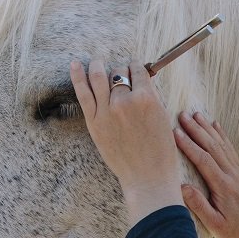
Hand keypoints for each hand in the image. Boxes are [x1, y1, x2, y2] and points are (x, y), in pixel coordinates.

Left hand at [70, 59, 182, 221]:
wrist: (147, 177)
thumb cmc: (160, 151)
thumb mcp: (163, 117)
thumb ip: (152, 96)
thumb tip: (142, 80)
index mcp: (147, 98)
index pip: (138, 70)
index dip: (137, 67)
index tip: (135, 68)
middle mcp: (125, 101)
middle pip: (119, 73)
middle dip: (121, 71)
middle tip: (121, 76)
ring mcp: (107, 111)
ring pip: (100, 76)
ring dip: (98, 65)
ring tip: (97, 61)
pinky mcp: (94, 122)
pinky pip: (83, 93)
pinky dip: (78, 76)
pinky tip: (75, 65)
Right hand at [175, 112, 238, 237]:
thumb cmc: (231, 230)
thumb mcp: (214, 224)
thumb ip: (199, 205)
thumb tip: (182, 187)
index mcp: (224, 187)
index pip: (204, 161)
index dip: (189, 145)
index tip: (176, 132)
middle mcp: (232, 175)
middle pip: (212, 147)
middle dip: (196, 130)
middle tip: (182, 115)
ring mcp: (237, 171)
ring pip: (221, 144)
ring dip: (207, 128)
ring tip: (195, 114)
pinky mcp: (238, 171)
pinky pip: (229, 149)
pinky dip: (221, 135)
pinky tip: (215, 125)